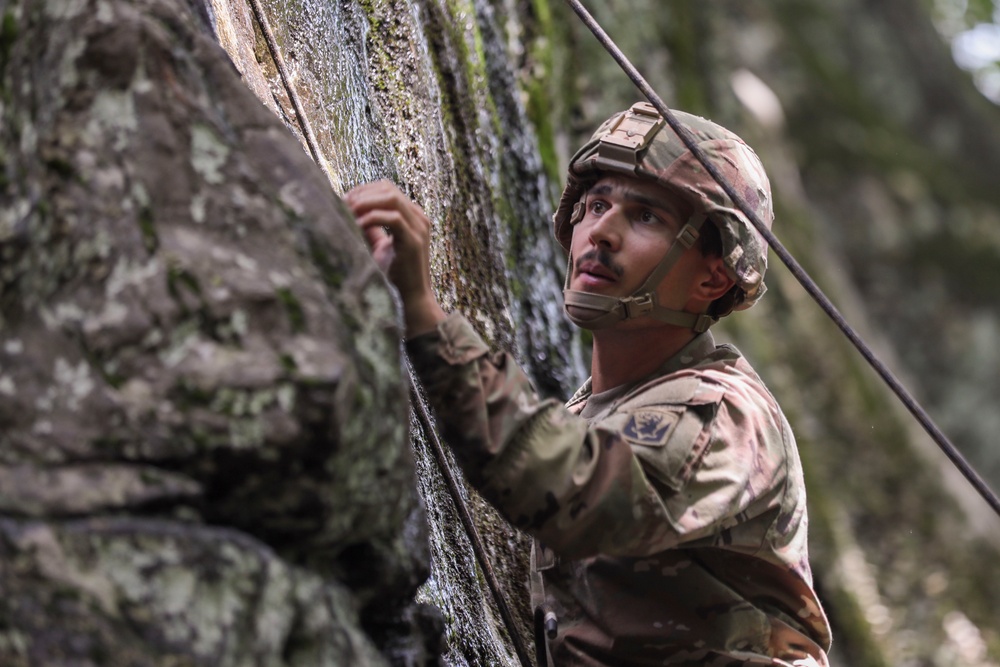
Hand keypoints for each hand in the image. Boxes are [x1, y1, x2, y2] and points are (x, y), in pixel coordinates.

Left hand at [345, 180, 446, 336]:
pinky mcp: (414, 241)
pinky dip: (372, 218)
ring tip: (348, 212)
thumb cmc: (395, 276)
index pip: (387, 188)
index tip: (344, 201)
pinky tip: (357, 225)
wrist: (412, 301)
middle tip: (342, 205)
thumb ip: (370, 229)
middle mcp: (419, 218)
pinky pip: (393, 218)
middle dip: (362, 193)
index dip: (363, 190)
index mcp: (412, 217)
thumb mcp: (380, 246)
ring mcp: (419, 229)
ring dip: (365, 202)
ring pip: (391, 198)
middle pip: (388, 188)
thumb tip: (349, 213)